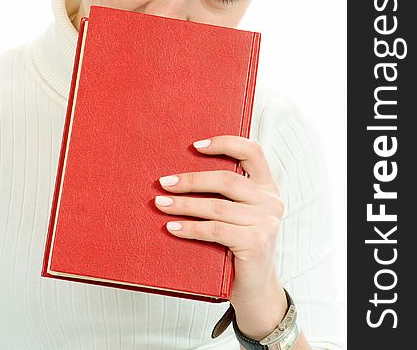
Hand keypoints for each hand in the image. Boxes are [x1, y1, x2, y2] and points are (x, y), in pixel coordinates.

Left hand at [155, 135, 287, 337]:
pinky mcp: (257, 242)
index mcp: (268, 186)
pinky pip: (215, 230)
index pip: (252, 151)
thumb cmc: (239, 245)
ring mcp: (267, 222)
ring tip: (161, 204)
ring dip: (184, 205)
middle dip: (191, 180)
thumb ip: (226, 194)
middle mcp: (272, 200)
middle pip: (227, 180)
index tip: (195, 146)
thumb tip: (179, 175)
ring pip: (217, 206)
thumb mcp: (239, 213)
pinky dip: (190, 228)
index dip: (225, 143)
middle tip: (164, 182)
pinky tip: (173, 227)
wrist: (255, 289)